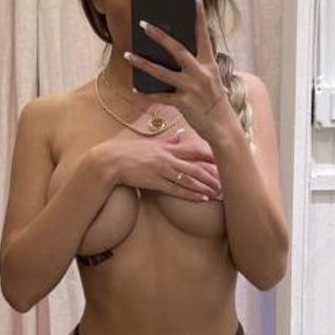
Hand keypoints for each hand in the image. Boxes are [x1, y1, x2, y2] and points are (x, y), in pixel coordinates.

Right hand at [98, 128, 222, 199]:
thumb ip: (166, 142)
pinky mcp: (154, 182)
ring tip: (218, 192)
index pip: (194, 149)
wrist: (109, 161)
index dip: (210, 155)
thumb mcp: (149, 143)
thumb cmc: (127, 152)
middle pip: (195, 166)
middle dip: (212, 175)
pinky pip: (176, 190)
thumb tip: (178, 137)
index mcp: (166, 147)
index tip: (223, 160)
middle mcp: (166, 157)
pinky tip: (201, 198)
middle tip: (226, 181)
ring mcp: (161, 170)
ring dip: (205, 186)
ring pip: (189, 179)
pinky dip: (190, 194)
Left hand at [124, 0, 226, 137]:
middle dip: (159, 36)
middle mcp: (201, 73)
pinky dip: (147, 93)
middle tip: (144, 24)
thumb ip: (196, 66)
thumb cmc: (215, 102)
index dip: (199, 15)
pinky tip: (136, 89)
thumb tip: (175, 54)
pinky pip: (161, 96)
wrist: (223, 128)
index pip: (203, 35)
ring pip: (162, 72)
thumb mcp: (210, 80)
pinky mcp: (184, 103)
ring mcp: (192, 88)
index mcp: (209, 64)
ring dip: (143, 63)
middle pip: (177, 49)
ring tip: (127, 55)